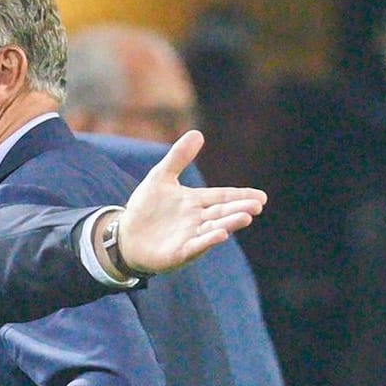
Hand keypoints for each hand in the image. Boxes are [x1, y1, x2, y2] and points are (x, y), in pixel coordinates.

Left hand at [117, 131, 266, 273]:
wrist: (124, 236)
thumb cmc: (145, 208)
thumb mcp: (160, 177)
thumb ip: (178, 158)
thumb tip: (198, 133)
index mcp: (196, 202)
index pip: (222, 197)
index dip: (241, 196)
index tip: (262, 197)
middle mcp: (197, 220)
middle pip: (222, 212)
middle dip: (240, 208)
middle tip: (257, 205)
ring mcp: (189, 237)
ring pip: (213, 228)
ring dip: (229, 223)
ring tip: (246, 217)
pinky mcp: (178, 252)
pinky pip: (195, 246)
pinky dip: (207, 241)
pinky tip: (220, 235)